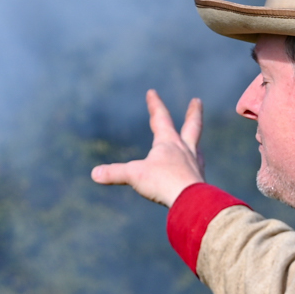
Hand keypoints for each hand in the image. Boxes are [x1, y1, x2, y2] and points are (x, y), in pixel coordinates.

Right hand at [90, 90, 204, 206]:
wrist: (190, 201)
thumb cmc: (162, 182)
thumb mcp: (134, 175)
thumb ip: (114, 173)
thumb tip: (94, 174)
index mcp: (168, 142)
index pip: (161, 118)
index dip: (155, 104)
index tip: (152, 92)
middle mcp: (185, 150)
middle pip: (192, 126)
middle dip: (194, 112)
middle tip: (198, 100)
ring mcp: (195, 165)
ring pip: (197, 148)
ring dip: (195, 142)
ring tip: (196, 141)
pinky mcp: (200, 181)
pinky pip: (197, 169)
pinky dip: (195, 166)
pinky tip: (194, 170)